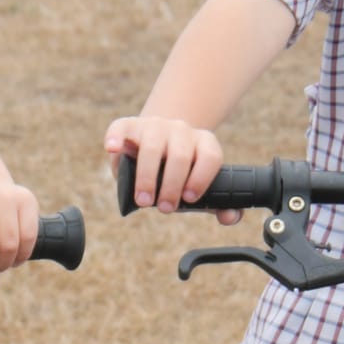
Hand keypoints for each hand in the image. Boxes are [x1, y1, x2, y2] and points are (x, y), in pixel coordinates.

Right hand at [105, 117, 238, 219]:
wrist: (156, 146)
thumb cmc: (179, 173)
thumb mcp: (198, 186)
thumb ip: (218, 203)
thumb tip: (231, 217)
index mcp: (204, 143)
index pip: (210, 156)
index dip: (201, 178)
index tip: (189, 199)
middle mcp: (182, 130)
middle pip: (180, 155)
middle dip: (172, 186)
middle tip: (165, 208)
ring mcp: (155, 125)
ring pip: (152, 147)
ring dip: (147, 177)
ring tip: (143, 201)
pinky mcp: (130, 126)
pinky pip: (122, 127)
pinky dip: (116, 137)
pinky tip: (112, 148)